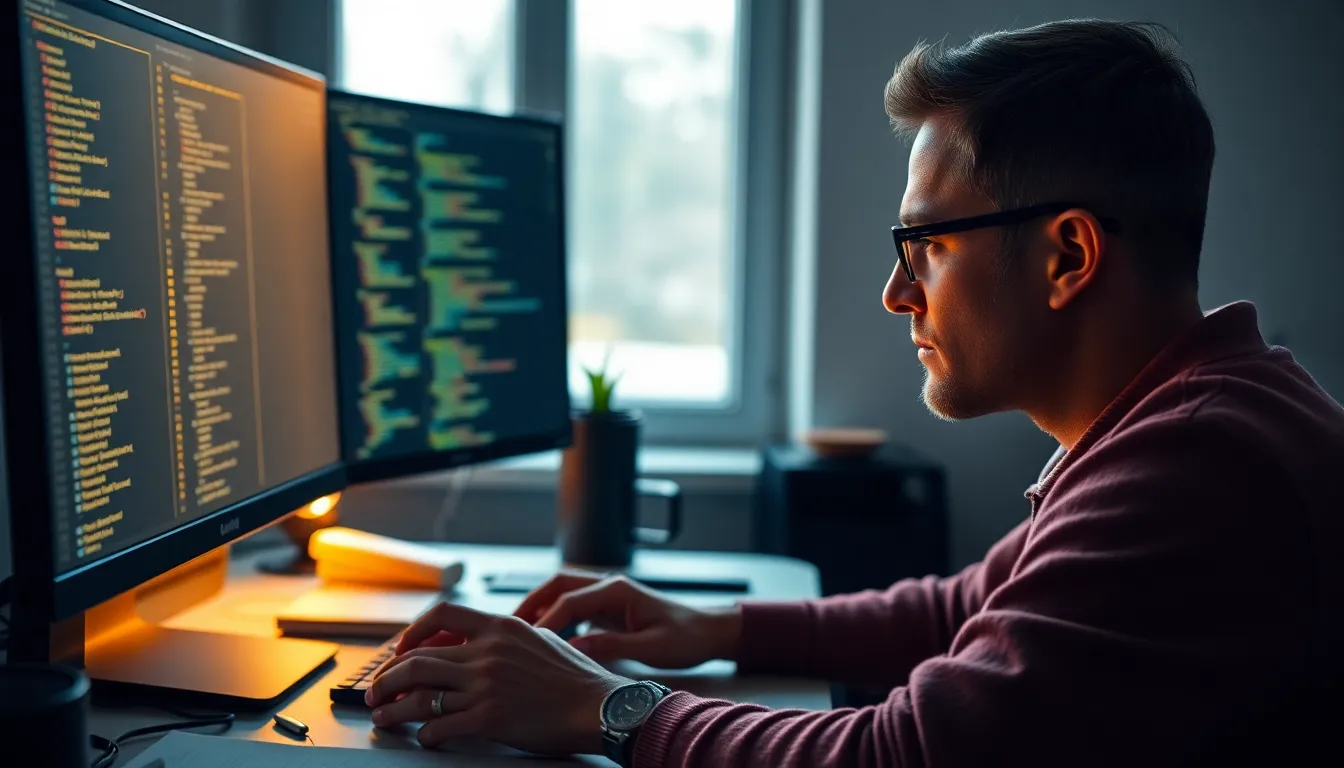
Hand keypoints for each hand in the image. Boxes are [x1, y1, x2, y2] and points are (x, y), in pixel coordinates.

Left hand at [367, 602, 628, 754]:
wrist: (599, 705)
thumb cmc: (576, 677)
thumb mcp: (540, 639)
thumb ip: (506, 636)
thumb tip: (479, 640)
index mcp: (500, 627)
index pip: (441, 617)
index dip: (411, 633)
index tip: (400, 650)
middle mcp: (488, 653)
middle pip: (417, 660)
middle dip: (387, 678)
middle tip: (376, 690)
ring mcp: (486, 686)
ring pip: (421, 695)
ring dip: (393, 708)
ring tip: (383, 716)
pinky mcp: (489, 718)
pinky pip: (441, 727)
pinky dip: (425, 734)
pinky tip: (424, 738)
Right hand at [514, 571, 741, 668]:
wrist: (707, 631)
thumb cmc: (685, 637)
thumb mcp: (651, 647)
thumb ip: (613, 646)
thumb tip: (574, 649)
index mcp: (617, 590)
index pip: (570, 600)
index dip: (546, 621)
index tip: (529, 641)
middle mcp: (608, 585)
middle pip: (557, 585)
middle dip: (531, 603)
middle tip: (508, 626)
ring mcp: (606, 594)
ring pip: (561, 592)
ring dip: (538, 606)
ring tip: (516, 630)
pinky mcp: (606, 607)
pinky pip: (571, 605)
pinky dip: (552, 615)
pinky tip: (541, 636)